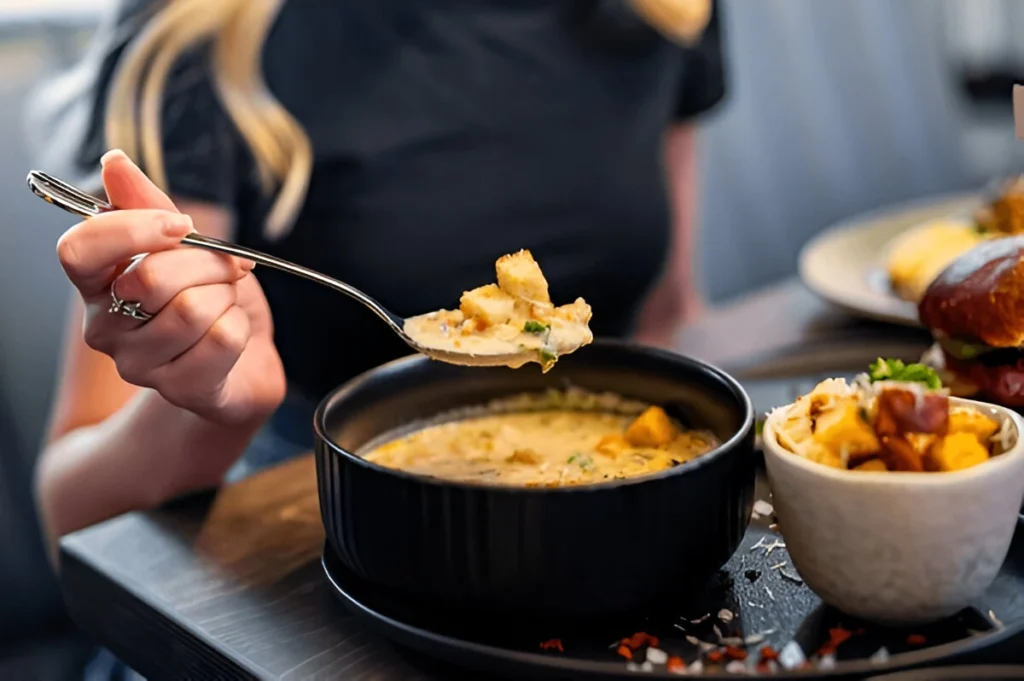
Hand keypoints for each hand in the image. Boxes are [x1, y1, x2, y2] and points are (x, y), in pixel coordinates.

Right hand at [56, 150, 285, 426]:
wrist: (247, 357)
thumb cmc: (211, 297)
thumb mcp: (186, 245)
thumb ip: (150, 206)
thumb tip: (114, 162)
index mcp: (97, 284)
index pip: (79, 251)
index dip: (132, 230)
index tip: (181, 225)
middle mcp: (105, 327)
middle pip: (151, 278)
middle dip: (207, 263)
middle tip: (228, 269)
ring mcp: (139, 365)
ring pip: (192, 309)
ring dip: (227, 296)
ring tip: (226, 304)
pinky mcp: (181, 390)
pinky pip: (223, 339)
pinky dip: (242, 326)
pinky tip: (234, 334)